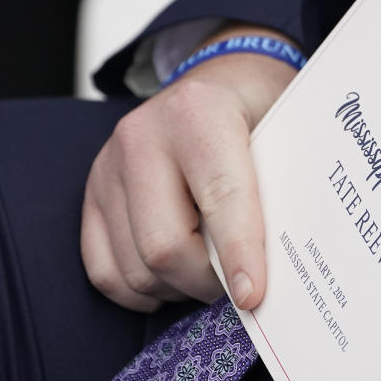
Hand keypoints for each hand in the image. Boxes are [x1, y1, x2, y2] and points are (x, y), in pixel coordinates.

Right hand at [81, 24, 296, 311]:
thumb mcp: (284, 132)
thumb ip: (282, 188)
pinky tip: (171, 281)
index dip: (238, 255)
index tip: (253, 297)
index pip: (220, 197)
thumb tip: (289, 262)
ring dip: (177, 290)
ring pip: (134, 266)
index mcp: (199, 113)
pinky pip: (103, 269)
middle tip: (240, 287)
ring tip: (210, 278)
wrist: (218, 83)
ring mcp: (109, 166)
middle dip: (206, 283)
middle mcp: (143, 136)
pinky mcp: (91, 193)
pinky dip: (139, 290)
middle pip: (165, 245)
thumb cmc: (259, 113)